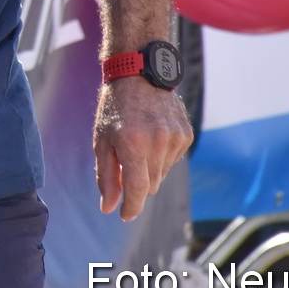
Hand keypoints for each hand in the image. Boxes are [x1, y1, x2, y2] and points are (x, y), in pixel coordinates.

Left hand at [94, 77, 192, 221]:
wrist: (139, 72)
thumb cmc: (115, 108)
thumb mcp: (102, 140)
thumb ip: (107, 176)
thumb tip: (109, 208)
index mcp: (132, 143)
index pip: (138, 189)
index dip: (131, 207)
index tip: (125, 215)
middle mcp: (157, 141)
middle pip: (150, 185)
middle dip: (137, 184)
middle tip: (125, 164)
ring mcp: (175, 137)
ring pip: (162, 174)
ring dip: (149, 168)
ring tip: (138, 142)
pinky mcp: (186, 134)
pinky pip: (173, 159)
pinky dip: (161, 156)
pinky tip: (152, 135)